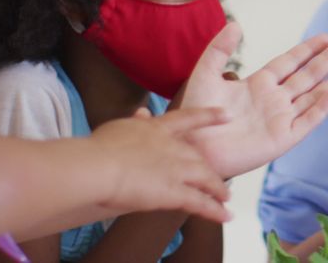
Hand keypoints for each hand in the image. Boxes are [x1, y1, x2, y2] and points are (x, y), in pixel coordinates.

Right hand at [89, 107, 231, 222]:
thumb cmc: (100, 147)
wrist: (100, 166)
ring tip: (225, 197)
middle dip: (208, 168)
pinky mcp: (175, 192)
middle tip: (215, 177)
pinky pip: (200, 202)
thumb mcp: (120, 127)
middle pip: (198, 157)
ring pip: (206, 178)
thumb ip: (136, 122)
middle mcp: (173, 148)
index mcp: (159, 129)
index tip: (227, 116)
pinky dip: (214, 210)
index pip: (189, 118)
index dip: (209, 117)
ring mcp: (177, 170)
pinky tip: (225, 215)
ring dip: (217, 189)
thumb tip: (143, 112)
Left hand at [178, 22, 327, 178]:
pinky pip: (307, 121)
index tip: (325, 37)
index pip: (289, 63)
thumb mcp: (205, 75)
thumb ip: (219, 49)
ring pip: (313, 97)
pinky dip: (321, 107)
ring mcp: (281, 119)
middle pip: (307, 76)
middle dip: (327, 61)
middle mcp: (274, 100)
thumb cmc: (196, 115)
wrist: (193, 149)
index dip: (307, 50)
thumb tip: (236, 24)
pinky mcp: (283, 139)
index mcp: (258, 85)